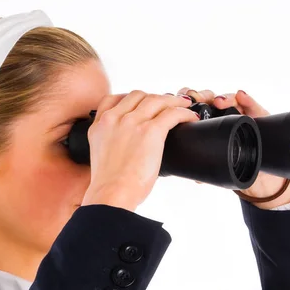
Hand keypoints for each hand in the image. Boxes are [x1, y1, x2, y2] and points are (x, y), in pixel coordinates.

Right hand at [81, 91, 199, 211]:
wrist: (111, 194)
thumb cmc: (109, 185)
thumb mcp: (100, 156)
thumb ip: (111, 143)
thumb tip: (130, 146)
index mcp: (100, 125)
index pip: (113, 99)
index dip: (131, 99)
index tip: (141, 104)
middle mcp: (114, 119)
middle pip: (138, 95)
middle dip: (154, 98)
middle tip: (166, 105)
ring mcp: (132, 122)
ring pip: (157, 100)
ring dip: (173, 101)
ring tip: (184, 105)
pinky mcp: (150, 130)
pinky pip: (172, 113)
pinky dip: (184, 112)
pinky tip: (190, 117)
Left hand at [176, 87, 289, 208]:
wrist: (260, 166)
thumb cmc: (236, 160)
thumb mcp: (219, 162)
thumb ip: (209, 166)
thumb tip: (197, 179)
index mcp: (205, 123)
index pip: (191, 107)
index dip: (182, 102)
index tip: (174, 103)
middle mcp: (220, 114)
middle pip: (207, 98)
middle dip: (200, 96)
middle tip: (195, 100)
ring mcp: (237, 111)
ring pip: (227, 98)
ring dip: (221, 97)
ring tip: (217, 101)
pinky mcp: (256, 112)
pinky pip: (250, 102)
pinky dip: (245, 98)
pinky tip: (241, 95)